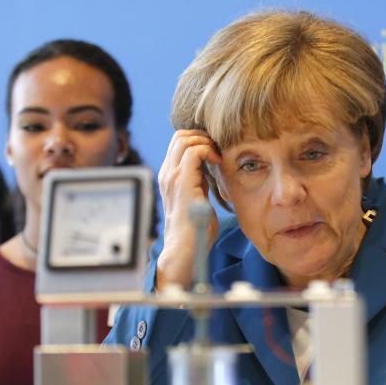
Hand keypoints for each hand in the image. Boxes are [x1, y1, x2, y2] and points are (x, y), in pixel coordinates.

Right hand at [156, 129, 221, 288]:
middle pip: (180, 135)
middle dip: (203, 137)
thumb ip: (199, 183)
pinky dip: (208, 151)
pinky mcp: (182, 181)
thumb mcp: (197, 199)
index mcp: (169, 176)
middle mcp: (167, 173)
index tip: (215, 152)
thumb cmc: (194, 230)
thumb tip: (209, 172)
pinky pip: (194, 151)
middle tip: (218, 151)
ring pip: (184, 138)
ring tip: (218, 157)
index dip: (199, 140)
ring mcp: (172, 176)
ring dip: (206, 142)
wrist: (184, 249)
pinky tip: (217, 163)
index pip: (179, 142)